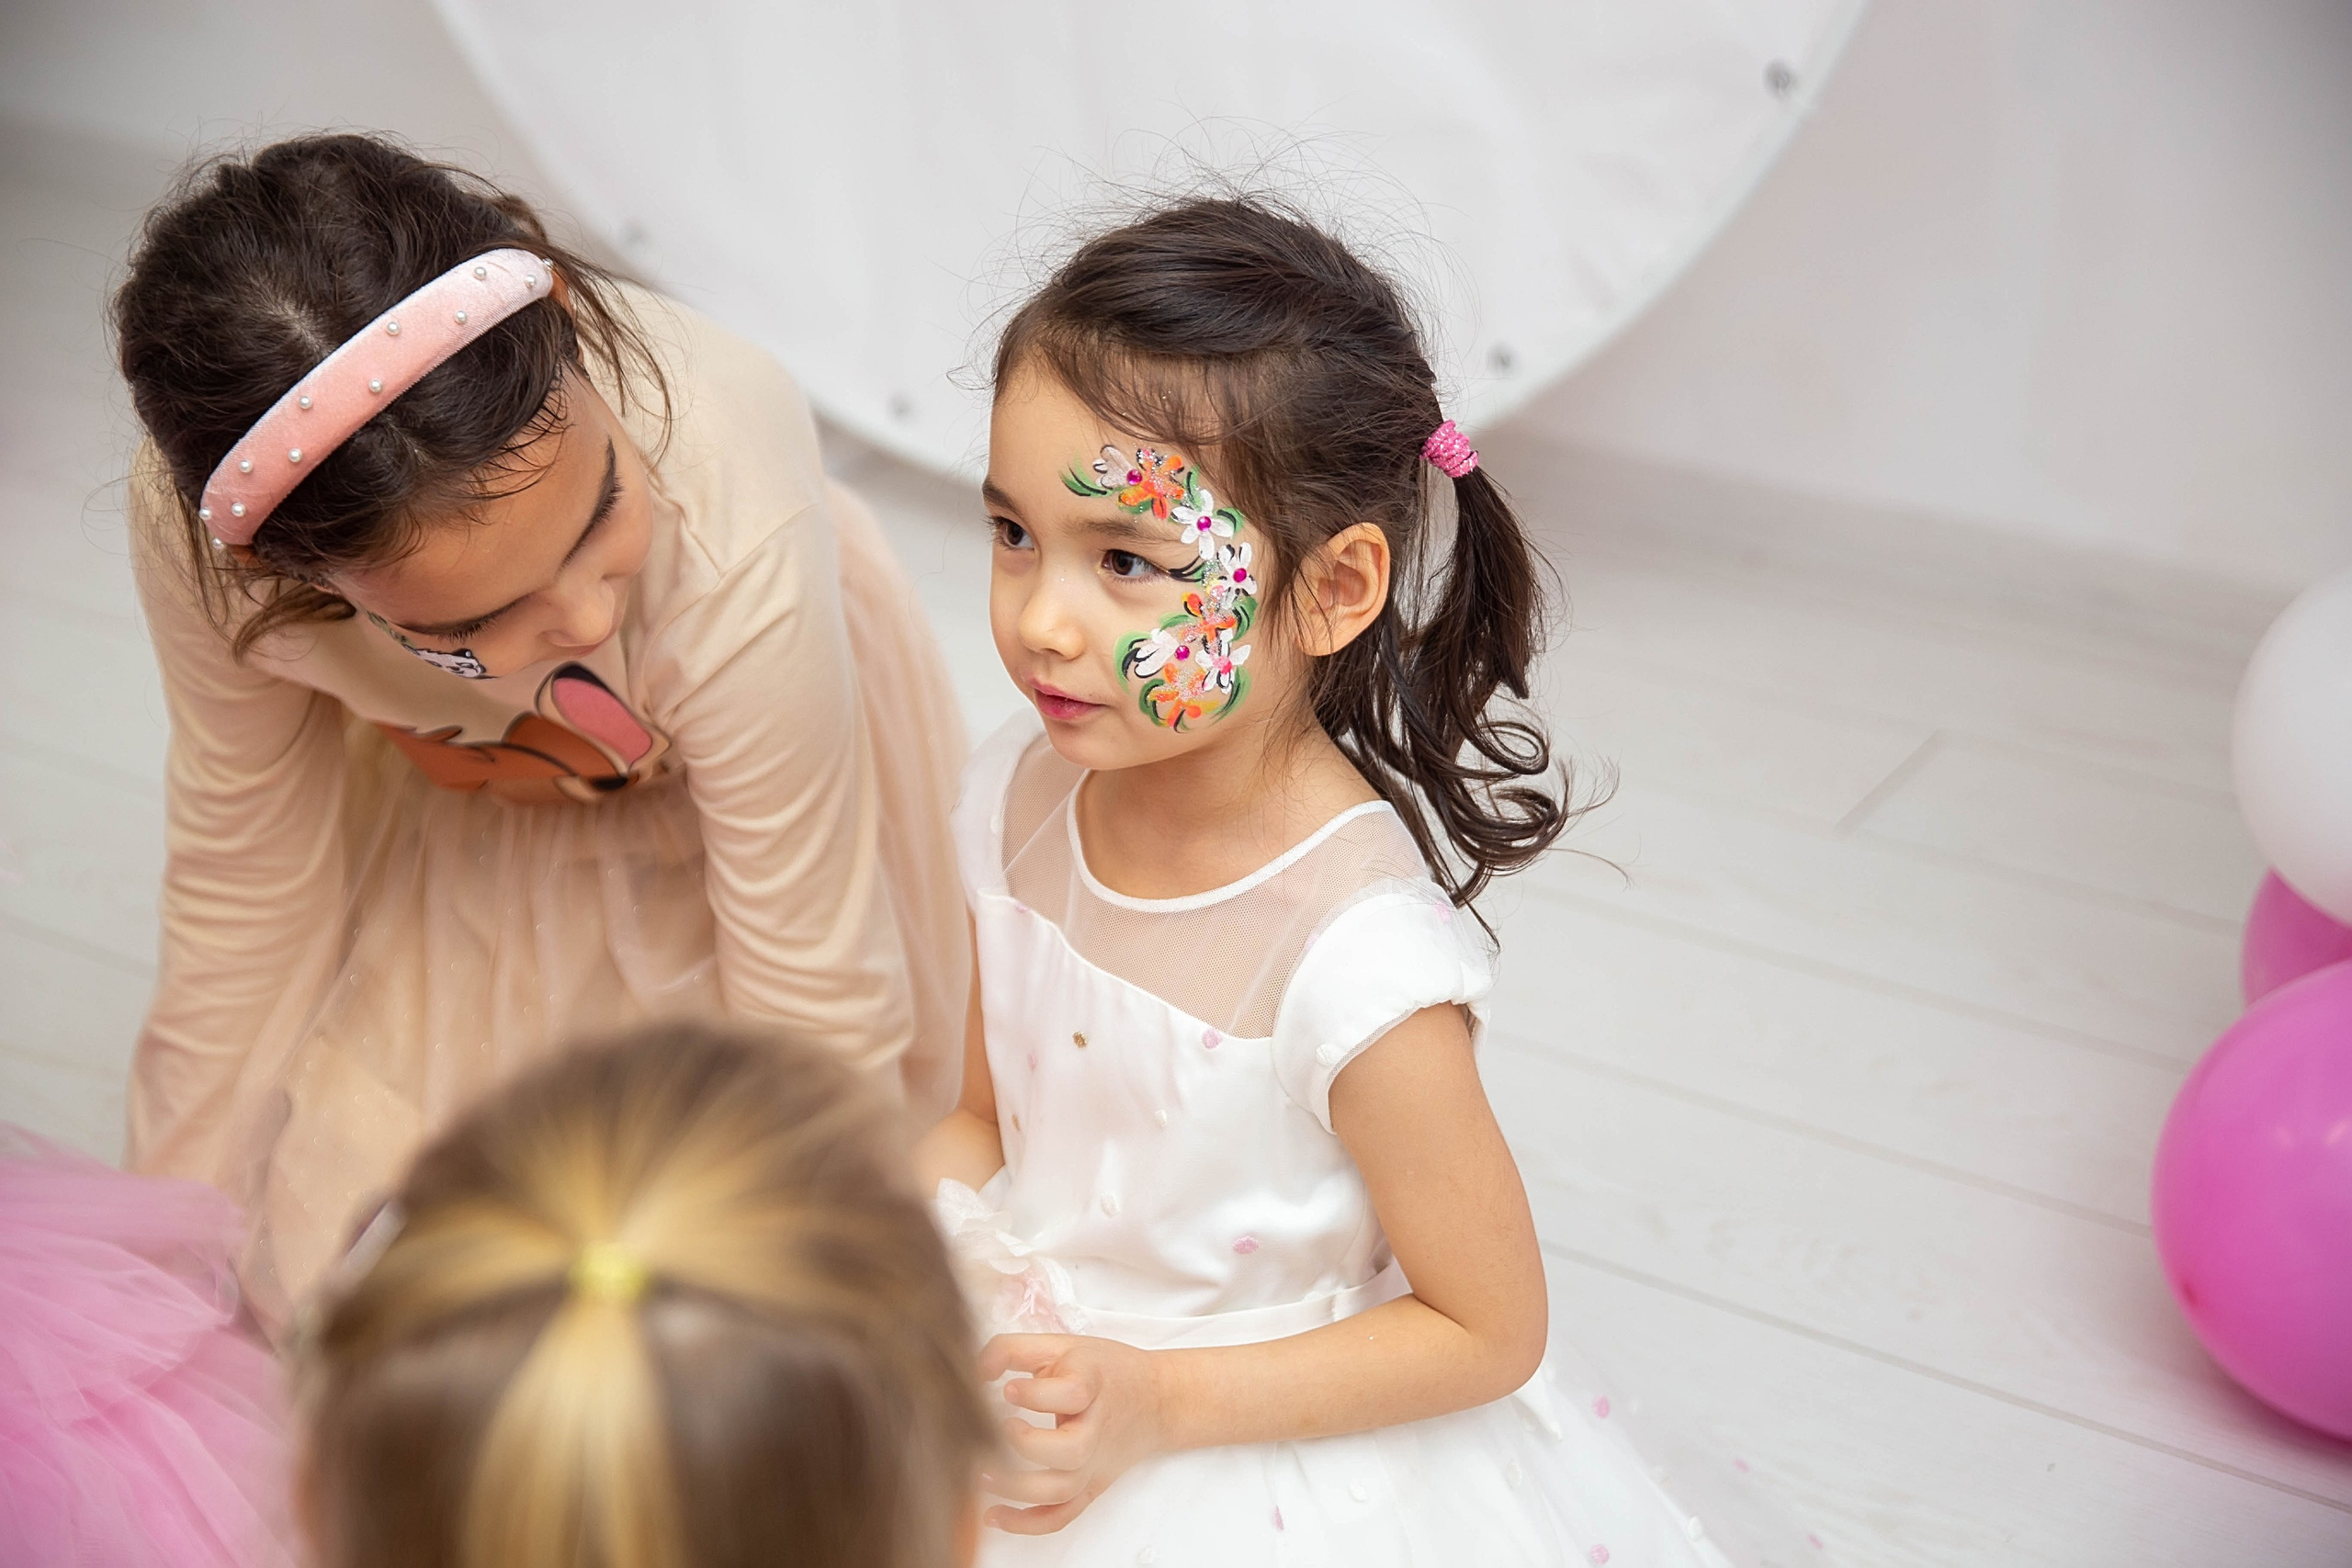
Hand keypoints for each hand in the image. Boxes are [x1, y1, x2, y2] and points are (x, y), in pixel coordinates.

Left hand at [975, 1333, 1170, 1533]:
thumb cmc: (1103, 1370)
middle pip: (1071, 1450)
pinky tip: (995, 1516)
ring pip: (1062, 1490)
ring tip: (982, 1475)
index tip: (1008, 1389)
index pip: (1072, 1393)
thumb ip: (1012, 1350)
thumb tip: (974, 1371)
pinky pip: (1063, 1515)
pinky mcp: (1091, 1486)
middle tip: (1002, 1427)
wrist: (1157, 1400)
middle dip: (1028, 1445)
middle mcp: (1098, 1428)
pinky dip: (1029, 1523)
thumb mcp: (1061, 1345)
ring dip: (1018, 1489)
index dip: (1035, 1394)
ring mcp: (1095, 1463)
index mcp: (1092, 1384)